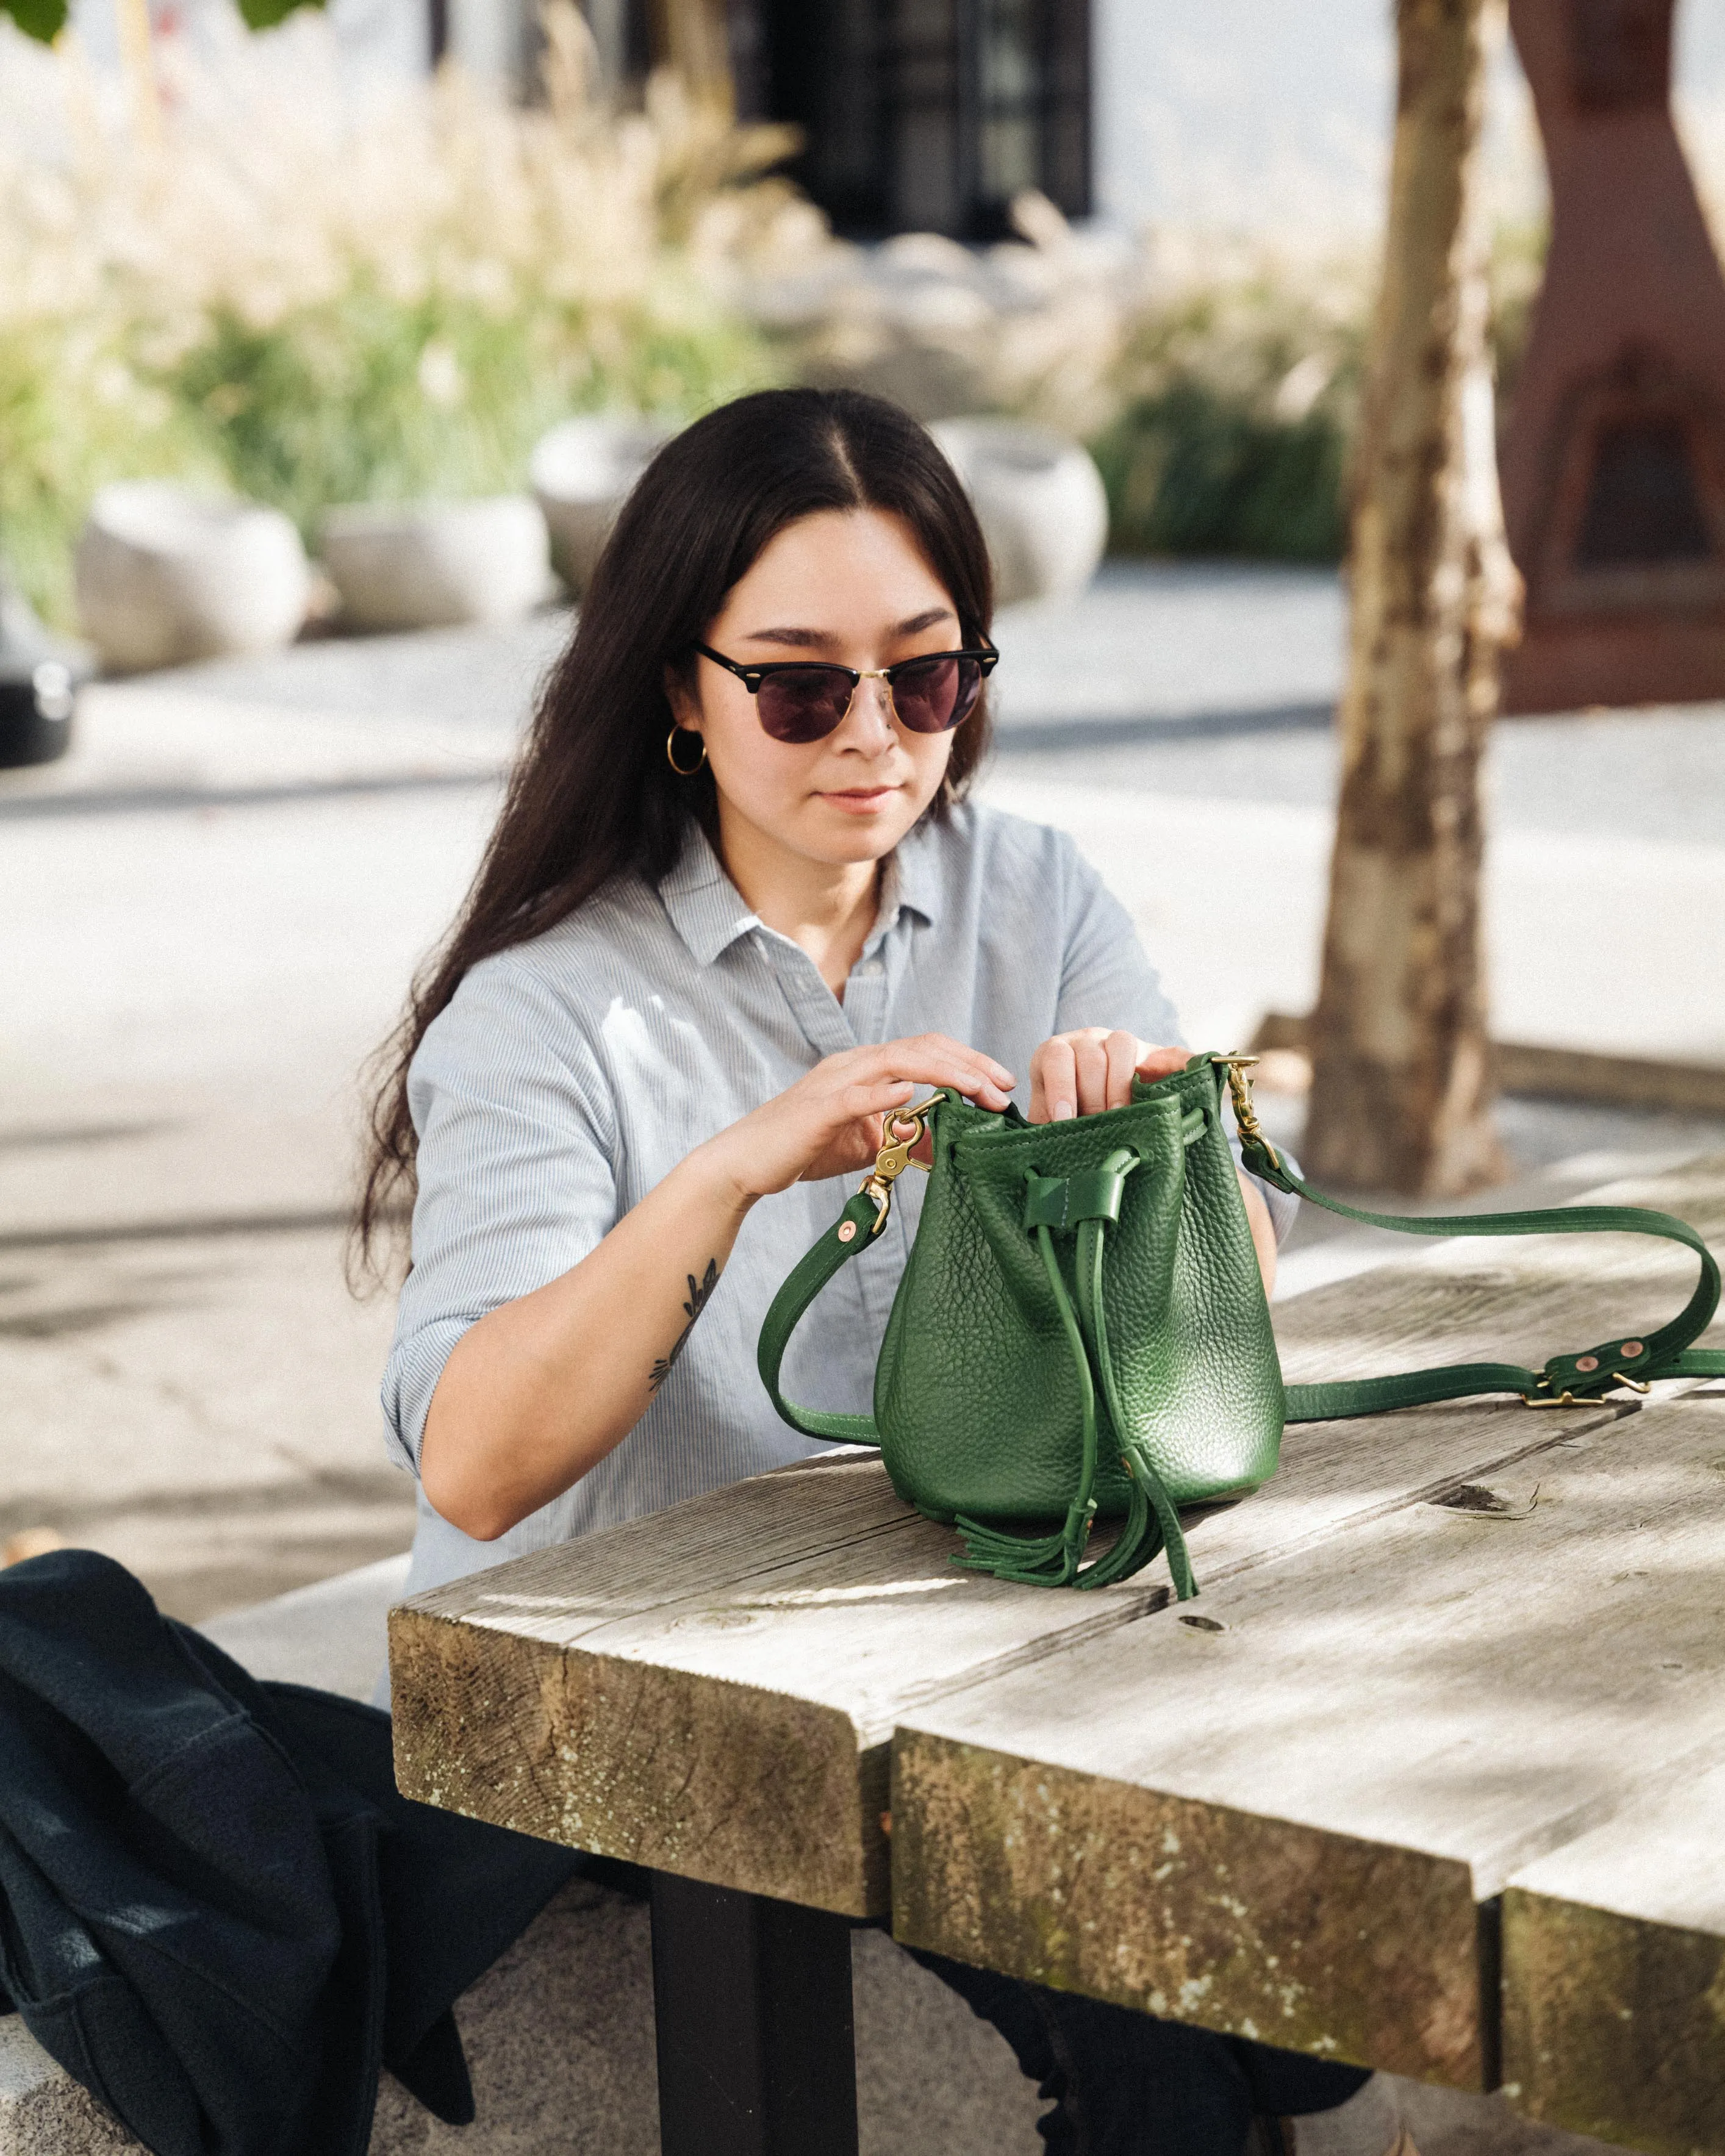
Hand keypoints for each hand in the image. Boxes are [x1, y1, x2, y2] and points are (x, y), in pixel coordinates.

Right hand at [694, 1034, 1015, 1204]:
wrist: (745, 1164)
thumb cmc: (802, 1150)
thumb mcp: (864, 1144)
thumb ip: (901, 1138)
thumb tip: (943, 1144)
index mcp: (865, 1068)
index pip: (925, 1049)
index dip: (967, 1061)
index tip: (1001, 1084)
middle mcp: (852, 1064)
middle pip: (920, 1048)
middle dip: (968, 1065)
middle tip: (1003, 1088)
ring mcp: (833, 1083)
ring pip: (897, 1062)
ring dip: (943, 1074)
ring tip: (977, 1090)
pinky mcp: (817, 1109)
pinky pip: (855, 1095)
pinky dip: (884, 1092)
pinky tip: (913, 1094)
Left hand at [1028, 1030, 1186, 1123]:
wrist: (1099, 1102)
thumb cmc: (1068, 1115)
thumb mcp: (1048, 1117)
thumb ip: (1043, 1126)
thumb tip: (1039, 1151)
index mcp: (1058, 1053)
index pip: (1057, 1057)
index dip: (1060, 1087)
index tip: (1064, 1118)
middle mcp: (1089, 1041)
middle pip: (1090, 1055)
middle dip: (1093, 1094)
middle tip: (1098, 1124)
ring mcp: (1124, 1044)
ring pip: (1122, 1044)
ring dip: (1120, 1082)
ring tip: (1123, 1114)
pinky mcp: (1157, 1054)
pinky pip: (1172, 1052)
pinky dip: (1182, 1062)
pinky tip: (1192, 1074)